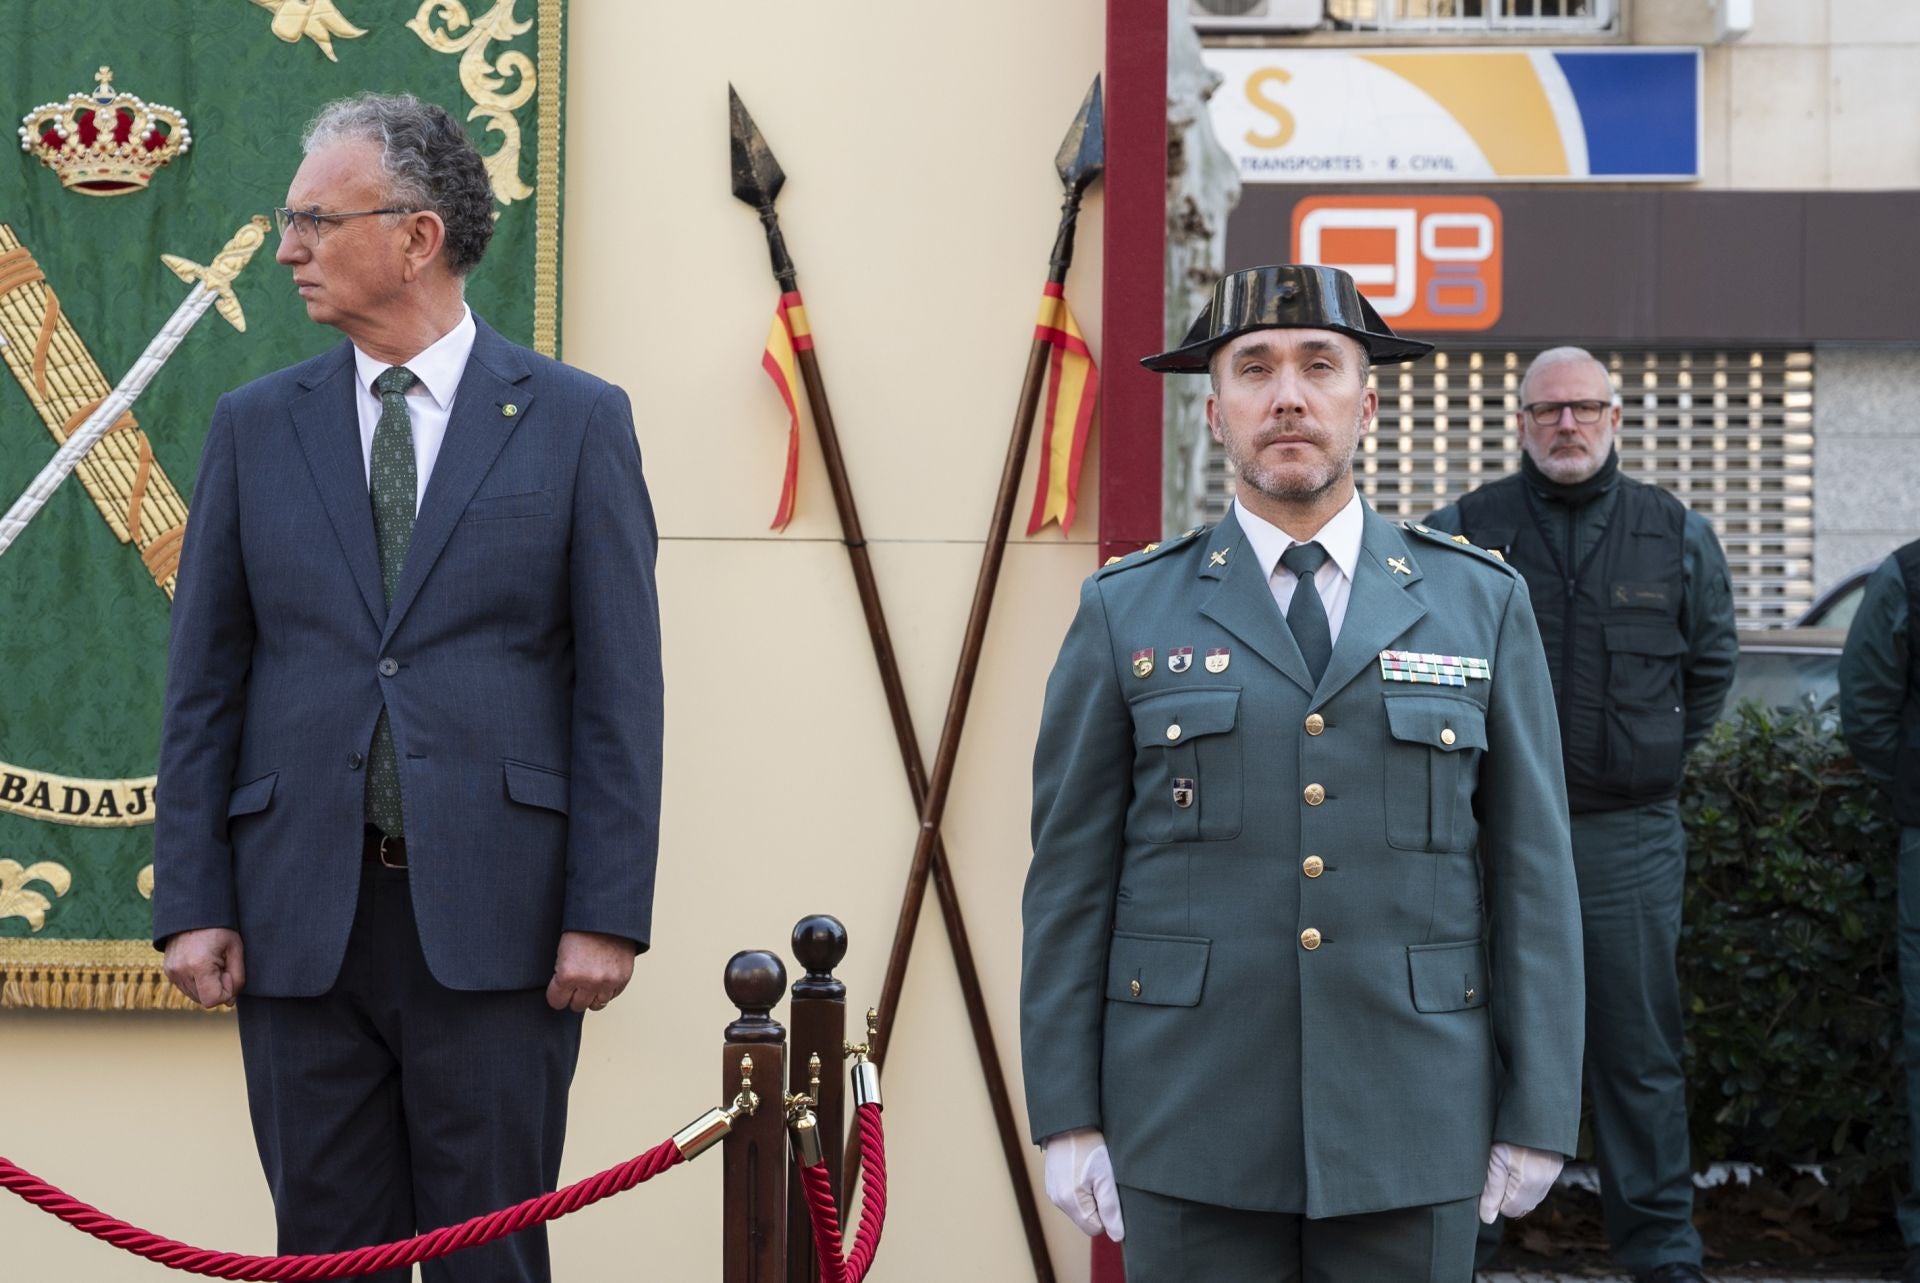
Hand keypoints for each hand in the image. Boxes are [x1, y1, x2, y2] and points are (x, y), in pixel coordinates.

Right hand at [162, 928, 245, 1008]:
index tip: (228, 973)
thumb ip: (237, 977)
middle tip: (221, 965)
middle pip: (203, 1000)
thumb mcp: (236, 949)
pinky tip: (202, 964)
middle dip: (216, 988)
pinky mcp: (168, 971)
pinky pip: (186, 988)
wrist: (194, 913)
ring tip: (212, 963)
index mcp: (198, 965)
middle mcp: (180, 971)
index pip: (212, 1000)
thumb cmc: (220, 929)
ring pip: (194, 996)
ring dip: (207, 985)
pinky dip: (197, 982)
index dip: (225, 992)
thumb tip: (229, 1002)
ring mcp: (172, 972)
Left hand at [546, 930, 636, 1012]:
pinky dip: (607, 989)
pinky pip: (612, 995)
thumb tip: (562, 996)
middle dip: (574, 995)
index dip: (557, 993)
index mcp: (568, 974)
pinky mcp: (623, 978)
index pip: (557, 1002)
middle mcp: (588, 981)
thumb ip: (561, 977)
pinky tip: (603, 975)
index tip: (559, 986)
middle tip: (576, 981)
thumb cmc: (581, 929)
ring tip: (590, 979)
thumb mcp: (562, 952)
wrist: (607, 915)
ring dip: (592, 995)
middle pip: (577, 1005)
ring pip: (596, 1005)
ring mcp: (608, 981)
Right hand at [1042, 1127, 1124, 1241]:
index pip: (1095, 1229)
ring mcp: (1052, 1192)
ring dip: (1088, 1197)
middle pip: (1086, 1219)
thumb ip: (1111, 1209)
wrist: (1070, 1123)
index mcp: (1070, 1201)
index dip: (1106, 1214)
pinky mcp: (1051, 1183)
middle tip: (1100, 1180)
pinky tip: (1082, 1170)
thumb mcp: (1107, 1177)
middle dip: (1097, 1205)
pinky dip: (1079, 1189)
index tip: (1108, 1192)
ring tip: (1091, 1172)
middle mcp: (1057, 1200)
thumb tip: (1117, 1236)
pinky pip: (1070, 1198)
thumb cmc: (1090, 1147)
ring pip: (1078, 1209)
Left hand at [1478, 1141, 1563, 1223]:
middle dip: (1506, 1196)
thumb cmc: (1508, 1135)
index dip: (1495, 1198)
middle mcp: (1542, 1185)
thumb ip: (1491, 1191)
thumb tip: (1487, 1219)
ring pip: (1530, 1200)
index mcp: (1527, 1182)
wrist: (1533, 1115)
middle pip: (1520, 1207)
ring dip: (1517, 1191)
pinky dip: (1527, 1185)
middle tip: (1498, 1172)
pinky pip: (1538, 1190)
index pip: (1508, 1209)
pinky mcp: (1554, 1172)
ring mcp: (1550, 1179)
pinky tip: (1519, 1168)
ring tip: (1508, 1168)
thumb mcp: (1494, 1160)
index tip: (1490, 1179)